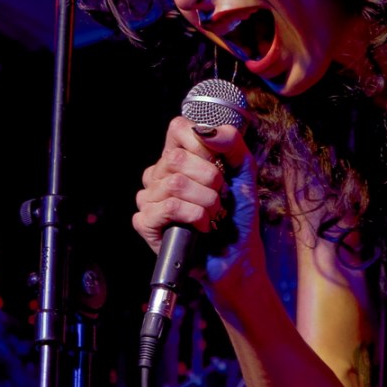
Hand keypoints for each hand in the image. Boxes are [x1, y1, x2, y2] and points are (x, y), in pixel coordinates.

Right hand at [133, 117, 260, 281]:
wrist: (236, 258)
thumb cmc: (236, 217)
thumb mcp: (243, 172)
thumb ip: (231, 143)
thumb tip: (206, 130)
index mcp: (176, 158)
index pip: (177, 128)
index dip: (202, 145)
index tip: (218, 168)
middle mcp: (157, 176)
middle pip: (175, 158)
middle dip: (209, 179)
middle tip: (218, 199)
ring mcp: (148, 199)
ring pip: (175, 183)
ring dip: (206, 202)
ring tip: (212, 216)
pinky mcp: (144, 223)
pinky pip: (170, 206)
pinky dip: (195, 216)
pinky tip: (201, 228)